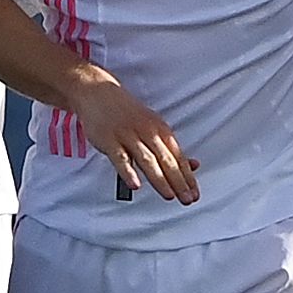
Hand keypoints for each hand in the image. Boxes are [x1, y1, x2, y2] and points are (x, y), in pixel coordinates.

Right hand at [63, 65, 199, 203]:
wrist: (98, 93)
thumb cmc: (127, 113)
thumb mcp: (153, 126)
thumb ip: (170, 148)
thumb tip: (193, 165)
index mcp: (160, 130)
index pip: (178, 157)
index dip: (188, 176)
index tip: (194, 193)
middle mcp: (147, 132)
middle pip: (166, 160)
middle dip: (179, 182)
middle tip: (187, 199)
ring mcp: (128, 136)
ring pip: (147, 160)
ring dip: (160, 179)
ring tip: (169, 195)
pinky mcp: (110, 140)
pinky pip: (120, 158)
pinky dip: (128, 172)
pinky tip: (135, 184)